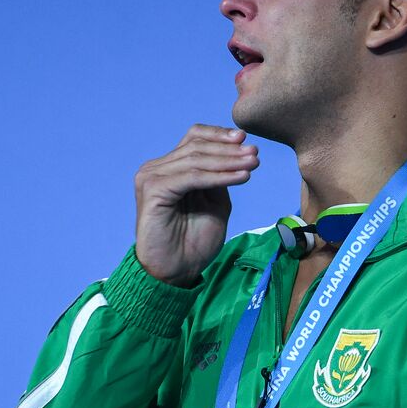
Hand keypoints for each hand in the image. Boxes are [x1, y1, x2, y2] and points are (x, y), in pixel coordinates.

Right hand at [134, 124, 258, 286]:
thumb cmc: (193, 242)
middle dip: (229, 149)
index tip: (246, 139)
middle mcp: (156, 169)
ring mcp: (151, 178)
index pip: (194, 139)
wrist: (175, 272)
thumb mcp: (214, 203)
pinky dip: (219, 176)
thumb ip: (220, 179)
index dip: (219, 135)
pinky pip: (192, 178)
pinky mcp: (153, 191)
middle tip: (255, 153)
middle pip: (196, 146)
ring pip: (196, 160)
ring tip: (253, 163)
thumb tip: (236, 154)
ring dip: (228, 161)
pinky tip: (241, 177)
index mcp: (169, 169)